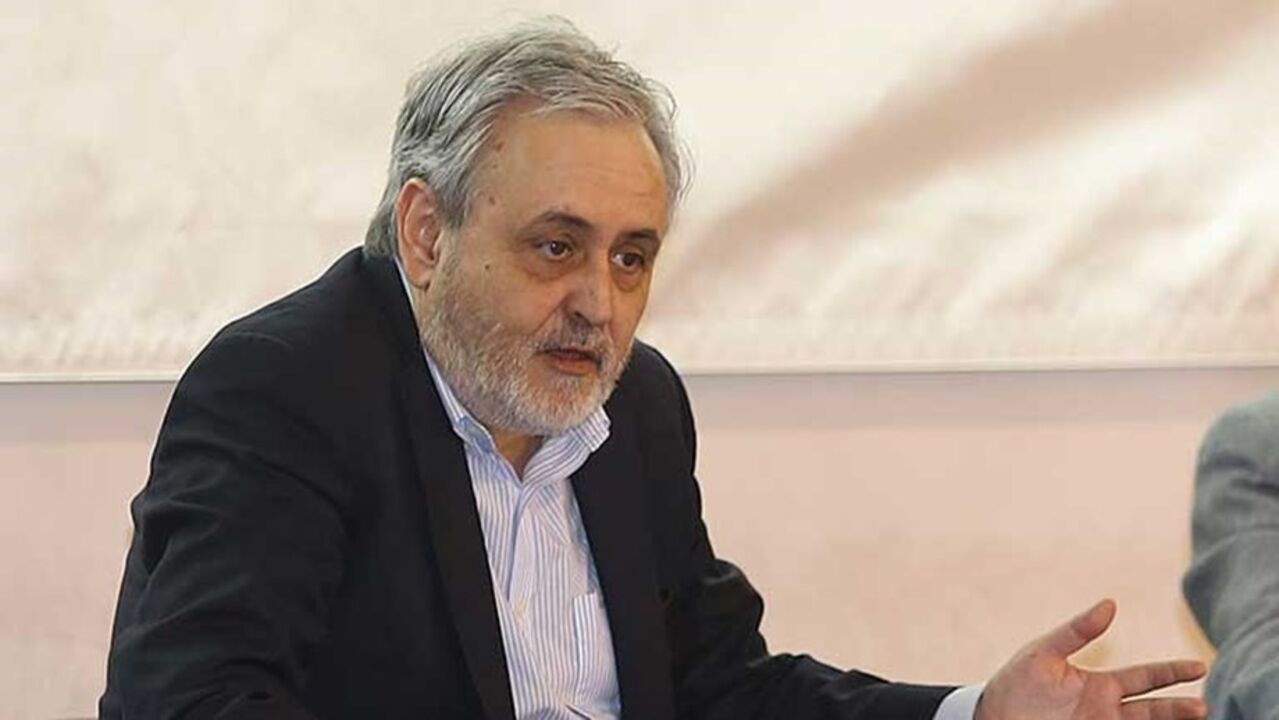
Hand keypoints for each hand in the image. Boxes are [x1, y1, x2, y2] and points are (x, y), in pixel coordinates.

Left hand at [975, 599, 1206, 719]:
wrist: (992, 715)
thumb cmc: (1017, 682)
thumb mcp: (1045, 652)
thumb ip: (1077, 631)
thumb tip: (1111, 603)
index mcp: (1100, 685)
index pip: (1145, 677)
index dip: (1172, 672)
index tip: (1199, 667)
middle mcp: (1106, 709)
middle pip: (1153, 710)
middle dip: (1179, 709)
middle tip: (1203, 706)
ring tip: (1193, 715)